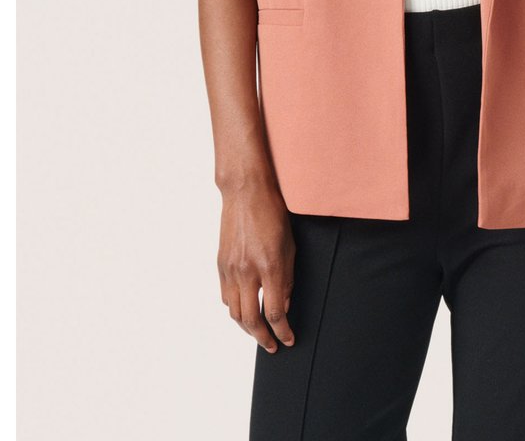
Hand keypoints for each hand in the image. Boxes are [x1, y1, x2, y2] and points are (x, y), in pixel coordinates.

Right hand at [217, 182, 296, 352]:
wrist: (246, 192)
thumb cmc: (273, 214)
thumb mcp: (290, 246)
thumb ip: (287, 279)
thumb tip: (284, 306)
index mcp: (270, 266)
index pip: (276, 312)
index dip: (284, 331)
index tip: (289, 339)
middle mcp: (247, 271)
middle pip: (251, 320)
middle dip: (263, 339)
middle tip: (273, 346)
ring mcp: (230, 269)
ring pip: (235, 313)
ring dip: (247, 328)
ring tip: (259, 332)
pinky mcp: (220, 264)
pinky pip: (226, 296)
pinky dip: (235, 309)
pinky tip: (245, 310)